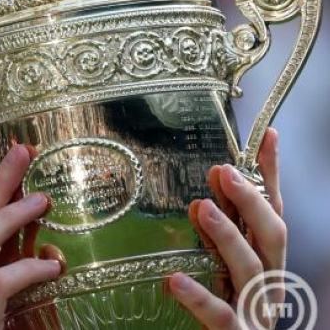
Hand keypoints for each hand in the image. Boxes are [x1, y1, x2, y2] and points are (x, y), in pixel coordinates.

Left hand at [171, 128, 285, 328]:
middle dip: (251, 201)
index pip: (273, 212)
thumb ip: (216, 232)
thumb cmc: (223, 309)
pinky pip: (220, 316)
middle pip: (273, 236)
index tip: (266, 136)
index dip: (270, 175)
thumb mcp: (220, 265)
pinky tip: (174, 280)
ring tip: (201, 207)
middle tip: (223, 172)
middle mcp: (269, 284)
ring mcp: (256, 313)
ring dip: (227, 236)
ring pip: (250, 270)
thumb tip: (206, 191)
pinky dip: (199, 297)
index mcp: (267, 263)